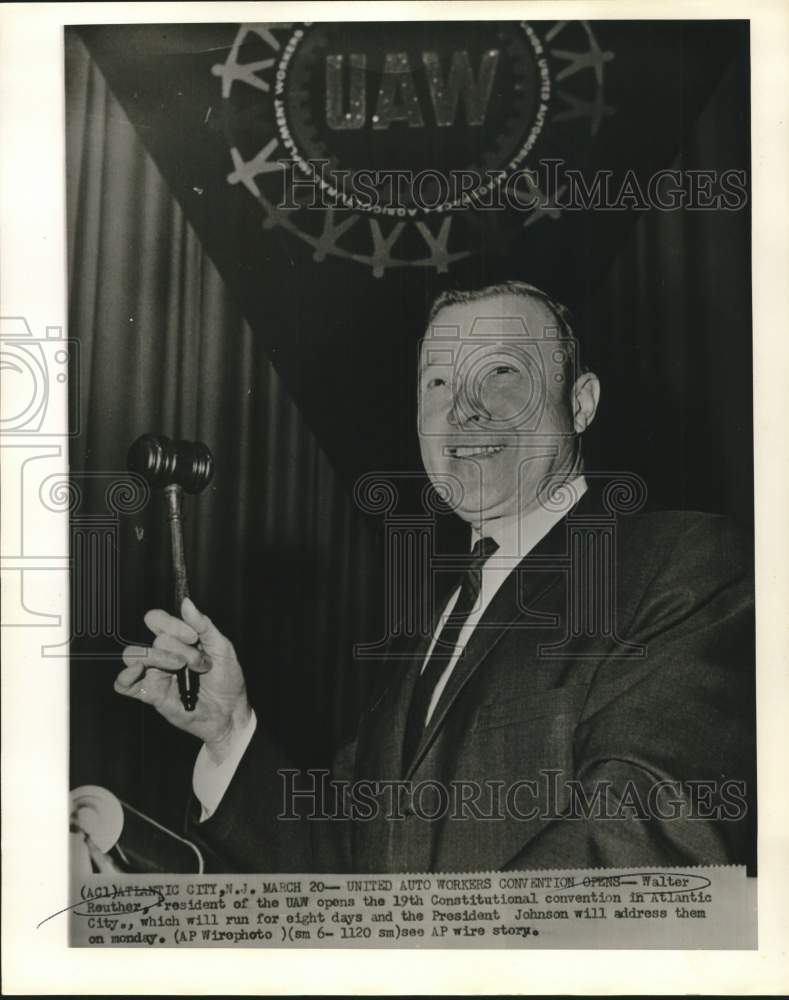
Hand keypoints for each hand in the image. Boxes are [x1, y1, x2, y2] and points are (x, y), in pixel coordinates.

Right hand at [117, 598, 251, 763]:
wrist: (228, 713)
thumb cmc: (227, 680)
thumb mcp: (221, 647)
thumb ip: (203, 625)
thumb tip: (186, 603)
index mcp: (179, 639)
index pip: (158, 620)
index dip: (172, 625)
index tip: (192, 637)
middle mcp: (164, 653)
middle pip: (155, 640)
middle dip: (180, 650)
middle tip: (199, 664)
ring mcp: (154, 673)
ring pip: (134, 655)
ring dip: (158, 659)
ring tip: (179, 669)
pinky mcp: (150, 693)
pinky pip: (123, 684)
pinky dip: (125, 676)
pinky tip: (139, 672)